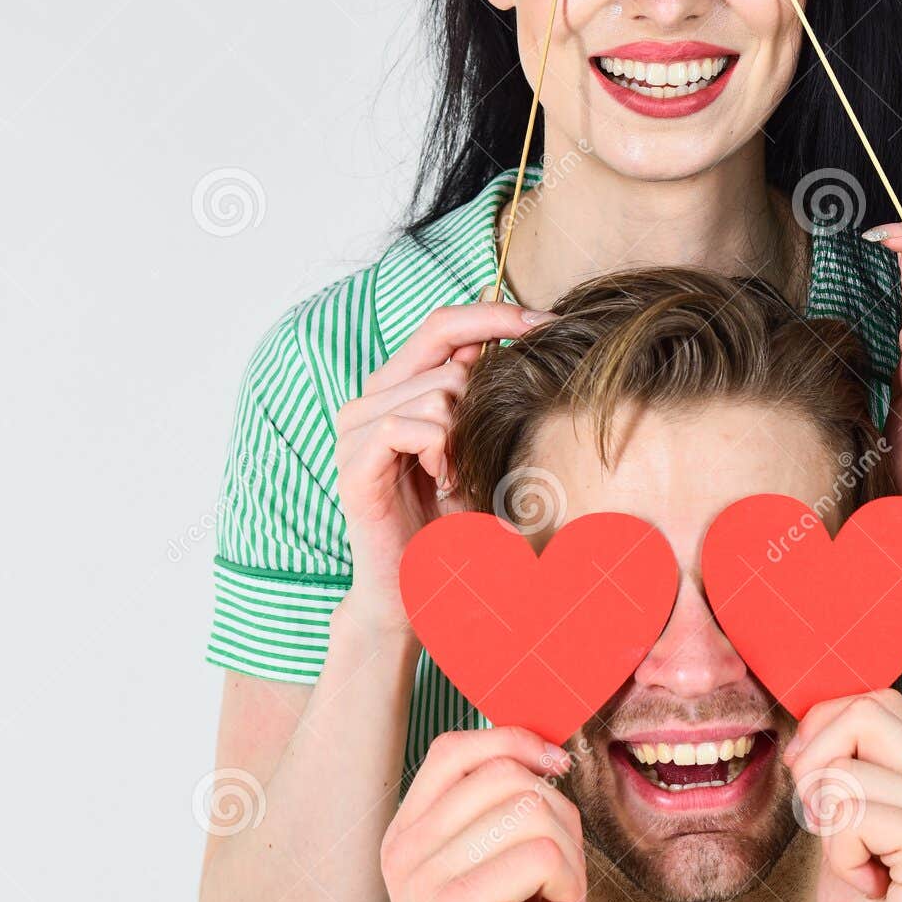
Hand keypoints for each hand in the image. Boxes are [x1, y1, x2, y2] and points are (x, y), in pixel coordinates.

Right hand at [334, 301, 553, 632]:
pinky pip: (407, 426)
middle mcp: (368, 401)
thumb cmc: (451, 517)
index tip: (547, 323)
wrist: (417, 586)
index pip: (443, 324)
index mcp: (396, 387)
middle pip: (444, 355)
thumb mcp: (479, 444)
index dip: (495, 314)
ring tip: (456, 474)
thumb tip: (517, 335)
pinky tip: (443, 481)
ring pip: (434, 392)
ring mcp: (354, 430)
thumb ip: (483, 393)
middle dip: (482, 396)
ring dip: (462, 436)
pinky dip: (439, 451)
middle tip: (480, 448)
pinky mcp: (354, 464)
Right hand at [380, 726, 584, 901]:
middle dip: (560, 817)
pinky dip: (571, 883)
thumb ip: (503, 812)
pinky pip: (543, 853)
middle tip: (563, 873)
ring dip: (570, 855)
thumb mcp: (496, 869)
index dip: (514, 740)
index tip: (555, 767)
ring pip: (531, 809)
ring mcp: (426, 877)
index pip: (456, 747)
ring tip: (559, 899)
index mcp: (407, 836)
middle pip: (507, 774)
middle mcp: (405, 851)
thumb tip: (544, 751)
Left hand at [784, 690, 901, 901]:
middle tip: (818, 816)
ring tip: (857, 867)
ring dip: (828, 820)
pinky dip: (840, 852)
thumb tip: (806, 736)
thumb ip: (839, 786)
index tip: (808, 782)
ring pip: (848, 765)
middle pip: (864, 709)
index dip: (824, 728)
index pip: (874, 701)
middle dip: (817, 755)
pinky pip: (854, 811)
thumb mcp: (848, 840)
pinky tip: (869, 887)